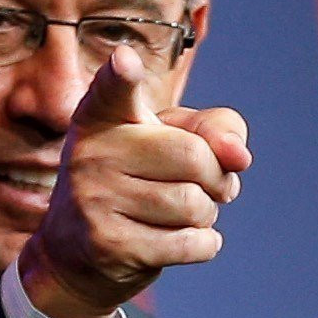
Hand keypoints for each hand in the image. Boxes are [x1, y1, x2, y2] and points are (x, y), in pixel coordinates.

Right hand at [16, 46, 250, 317]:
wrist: (77, 256)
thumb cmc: (137, 184)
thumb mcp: (170, 142)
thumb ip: (215, 129)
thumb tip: (240, 157)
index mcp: (102, 117)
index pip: (113, 91)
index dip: (122, 75)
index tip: (125, 61)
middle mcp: (91, 154)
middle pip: (193, 156)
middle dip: (216, 178)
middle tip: (205, 187)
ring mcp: (95, 200)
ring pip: (194, 204)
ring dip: (207, 215)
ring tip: (184, 215)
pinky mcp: (108, 245)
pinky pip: (189, 243)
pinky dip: (204, 244)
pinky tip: (184, 241)